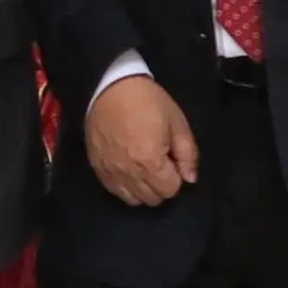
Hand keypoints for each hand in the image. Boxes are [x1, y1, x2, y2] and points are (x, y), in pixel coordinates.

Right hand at [84, 74, 198, 207]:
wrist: (109, 87)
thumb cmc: (147, 101)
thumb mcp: (177, 123)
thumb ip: (188, 153)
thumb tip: (190, 178)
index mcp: (150, 161)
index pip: (171, 189)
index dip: (177, 176)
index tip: (173, 159)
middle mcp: (129, 172)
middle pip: (153, 198)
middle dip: (163, 185)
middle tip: (162, 163)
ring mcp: (110, 172)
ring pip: (134, 200)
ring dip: (145, 189)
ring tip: (145, 168)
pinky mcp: (97, 168)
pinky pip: (115, 191)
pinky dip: (127, 187)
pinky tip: (130, 170)